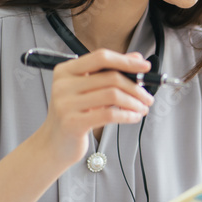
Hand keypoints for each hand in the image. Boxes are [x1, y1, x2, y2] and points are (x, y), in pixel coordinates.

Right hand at [35, 49, 155, 170]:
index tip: (145, 67)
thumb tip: (136, 58)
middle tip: (147, 97)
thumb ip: (110, 72)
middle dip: (135, 87)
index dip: (126, 61)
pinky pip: (109, 114)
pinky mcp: (73, 123)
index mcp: (66, 71)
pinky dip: (127, 115)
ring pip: (113, 95)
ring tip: (142, 108)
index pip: (101, 58)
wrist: (54, 143)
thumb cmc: (74, 115)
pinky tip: (133, 117)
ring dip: (134, 102)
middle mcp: (63, 84)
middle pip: (111, 77)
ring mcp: (66, 104)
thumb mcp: (89, 90)